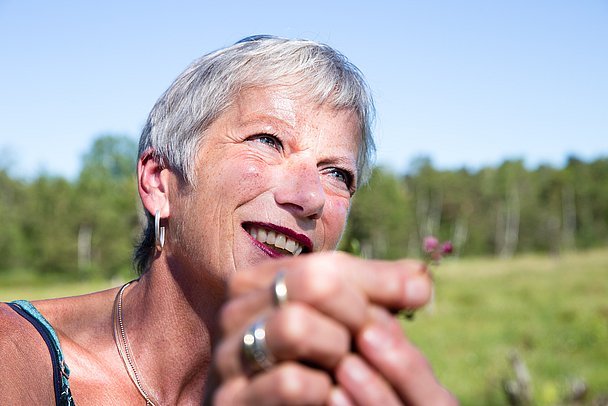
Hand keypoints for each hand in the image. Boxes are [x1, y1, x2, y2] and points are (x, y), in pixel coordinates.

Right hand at [211, 252, 456, 404]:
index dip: (378, 283)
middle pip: (313, 285)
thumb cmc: (316, 363)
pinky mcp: (231, 399)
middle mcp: (235, 311)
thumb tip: (422, 281)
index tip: (414, 300)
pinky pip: (291, 381)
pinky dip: (322, 389)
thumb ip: (380, 294)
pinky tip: (326, 394)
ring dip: (337, 349)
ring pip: (296, 326)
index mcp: (259, 281)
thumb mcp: (346, 321)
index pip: (326, 265)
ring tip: (345, 366)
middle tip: (371, 340)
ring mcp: (228, 356)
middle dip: (358, 314)